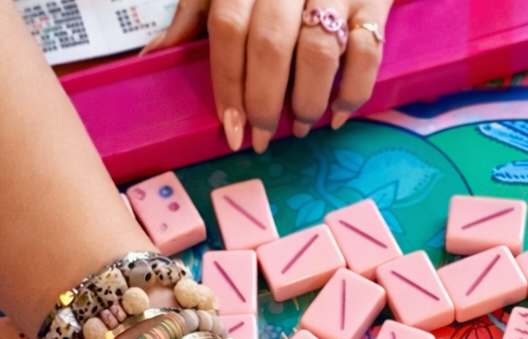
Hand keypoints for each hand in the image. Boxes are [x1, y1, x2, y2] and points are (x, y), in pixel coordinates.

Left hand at [144, 0, 394, 152]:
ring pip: (318, 53)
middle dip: (264, 102)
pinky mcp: (375, 1)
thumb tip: (152, 57)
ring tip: (300, 127)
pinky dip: (352, 92)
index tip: (231, 128)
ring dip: (307, 102)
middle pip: (270, 45)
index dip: (228, 83)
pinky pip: (366, 54)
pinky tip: (337, 114)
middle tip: (264, 136)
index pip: (228, 28)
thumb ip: (194, 15)